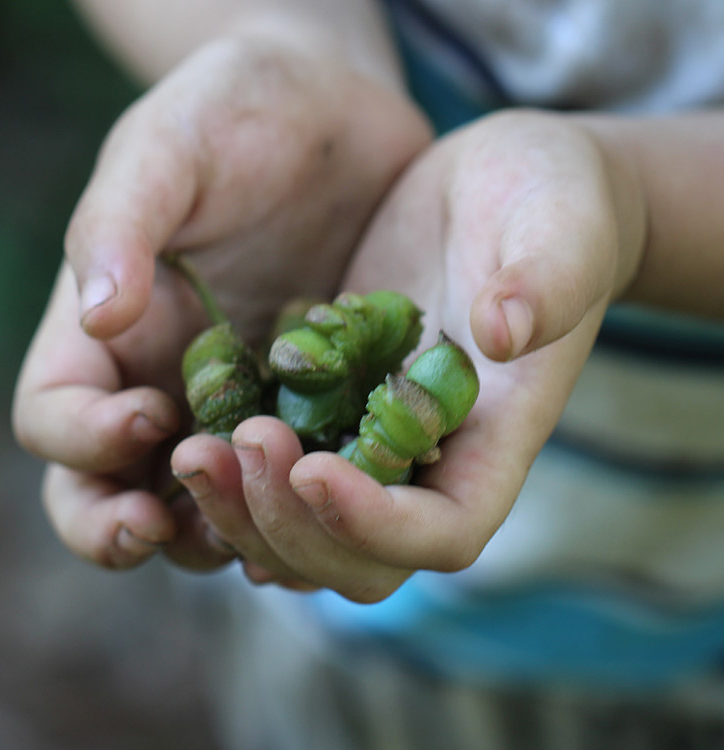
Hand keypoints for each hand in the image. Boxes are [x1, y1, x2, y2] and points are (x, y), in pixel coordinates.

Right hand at [12, 35, 430, 569]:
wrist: (333, 115)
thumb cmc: (237, 113)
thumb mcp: (171, 149)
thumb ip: (120, 223)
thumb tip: (94, 315)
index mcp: (104, 330)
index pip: (54, 415)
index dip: (82, 436)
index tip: (147, 414)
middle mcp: (158, 381)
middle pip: (105, 487)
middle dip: (119, 525)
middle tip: (160, 530)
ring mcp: (233, 404)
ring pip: (197, 504)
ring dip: (213, 530)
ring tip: (254, 530)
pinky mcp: (303, 406)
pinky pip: (286, 482)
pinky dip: (293, 510)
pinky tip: (322, 510)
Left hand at [172, 109, 647, 600]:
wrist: (507, 189)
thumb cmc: (552, 205)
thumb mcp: (561, 227)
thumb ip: (547, 280)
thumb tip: (502, 332)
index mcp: (496, 439)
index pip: (445, 533)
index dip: (377, 525)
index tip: (312, 467)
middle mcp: (433, 461)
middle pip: (360, 559)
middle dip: (291, 525)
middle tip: (237, 446)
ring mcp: (376, 441)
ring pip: (305, 533)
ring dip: (245, 513)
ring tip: (193, 450)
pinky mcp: (333, 405)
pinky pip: (276, 476)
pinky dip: (234, 481)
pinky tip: (187, 444)